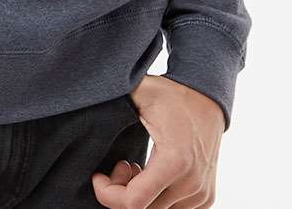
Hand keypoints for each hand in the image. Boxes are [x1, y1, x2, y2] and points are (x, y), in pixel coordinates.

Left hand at [91, 74, 224, 207]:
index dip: (108, 195)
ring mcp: (200, 194)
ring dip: (140, 196)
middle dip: (121, 193)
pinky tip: (152, 176)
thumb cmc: (172, 95)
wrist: (207, 100)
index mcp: (175, 161)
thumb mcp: (140, 93)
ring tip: (136, 168)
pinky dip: (156, 200)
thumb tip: (84, 100)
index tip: (99, 175)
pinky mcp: (205, 198)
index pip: (133, 203)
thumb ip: (115, 101)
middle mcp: (191, 184)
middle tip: (120, 166)